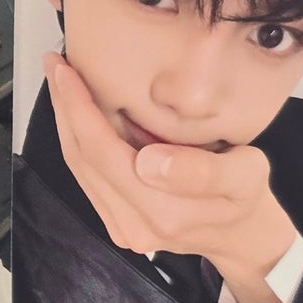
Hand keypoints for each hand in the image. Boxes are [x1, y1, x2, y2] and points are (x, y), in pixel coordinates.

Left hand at [46, 53, 296, 302]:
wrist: (244, 237)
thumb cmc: (247, 199)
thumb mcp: (247, 176)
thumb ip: (204, 171)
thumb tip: (150, 162)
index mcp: (162, 214)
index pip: (103, 151)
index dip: (79, 108)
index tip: (65, 71)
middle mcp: (132, 226)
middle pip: (83, 157)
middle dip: (66, 107)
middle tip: (55, 66)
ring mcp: (121, 228)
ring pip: (80, 167)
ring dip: (67, 122)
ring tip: (62, 82)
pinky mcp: (116, 223)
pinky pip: (88, 176)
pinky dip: (80, 140)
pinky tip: (79, 112)